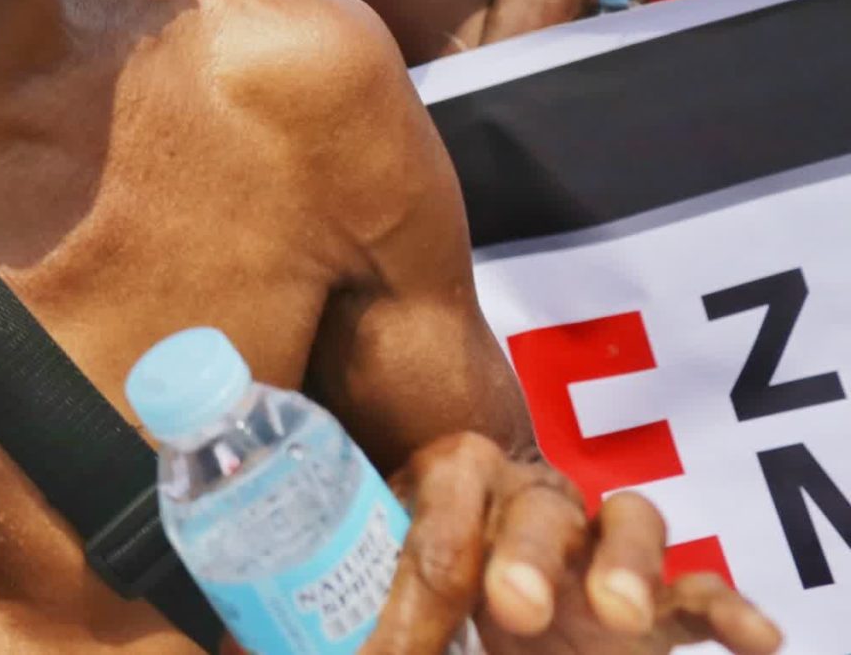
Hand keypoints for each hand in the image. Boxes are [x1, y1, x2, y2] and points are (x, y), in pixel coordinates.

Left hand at [367, 435, 780, 653]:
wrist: (484, 628)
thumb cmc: (419, 608)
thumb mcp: (388, 613)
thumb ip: (373, 629)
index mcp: (448, 490)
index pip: (440, 502)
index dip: (422, 572)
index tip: (399, 647)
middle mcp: (529, 503)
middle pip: (534, 504)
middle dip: (524, 553)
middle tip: (515, 607)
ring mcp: (600, 549)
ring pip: (629, 522)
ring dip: (627, 562)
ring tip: (621, 613)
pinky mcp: (657, 605)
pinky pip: (700, 592)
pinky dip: (729, 609)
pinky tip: (756, 640)